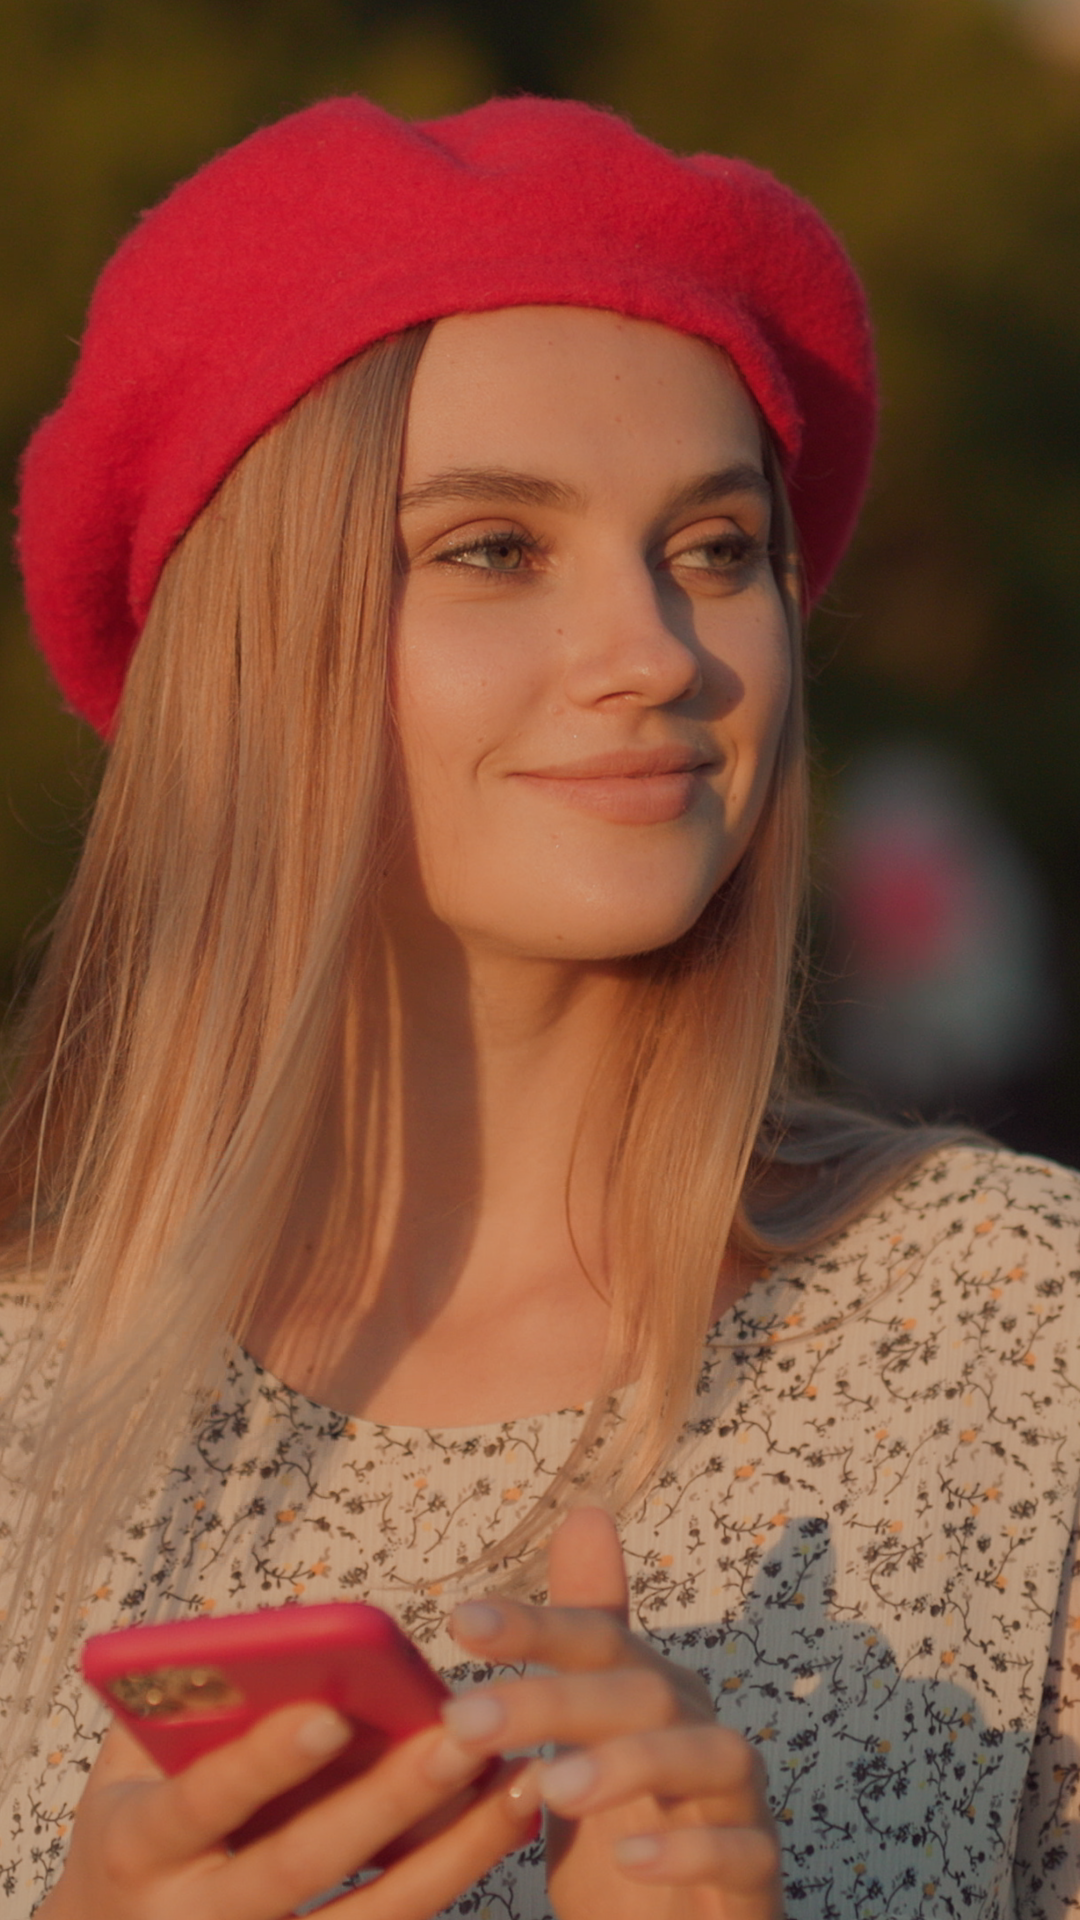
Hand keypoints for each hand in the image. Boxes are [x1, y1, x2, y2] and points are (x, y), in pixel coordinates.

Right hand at [39, 1697, 534, 1919]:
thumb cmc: (134, 1825)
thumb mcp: (129, 1764)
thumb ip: (181, 1701)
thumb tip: (261, 1634)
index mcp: (138, 1845)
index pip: (205, 1801)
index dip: (265, 1761)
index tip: (330, 1711)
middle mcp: (194, 1917)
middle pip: (301, 1863)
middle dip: (387, 1801)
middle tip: (461, 1738)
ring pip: (370, 1918)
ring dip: (453, 1850)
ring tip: (521, 1779)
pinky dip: (451, 1877)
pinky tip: (506, 1823)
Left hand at [448, 1506, 784, 1919]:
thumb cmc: (626, 1828)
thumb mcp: (583, 1735)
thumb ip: (575, 1640)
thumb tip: (584, 1513)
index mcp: (652, 1695)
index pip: (598, 1641)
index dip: (535, 1625)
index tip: (460, 1619)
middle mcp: (700, 1731)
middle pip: (640, 1691)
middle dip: (553, 1700)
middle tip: (464, 1721)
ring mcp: (737, 1803)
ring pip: (704, 1756)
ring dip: (627, 1764)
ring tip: (551, 1789)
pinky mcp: (756, 1875)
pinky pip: (742, 1852)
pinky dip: (689, 1849)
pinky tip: (631, 1856)